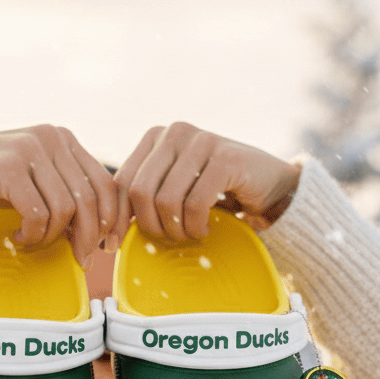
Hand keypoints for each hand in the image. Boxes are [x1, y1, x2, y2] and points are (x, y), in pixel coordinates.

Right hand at [0, 126, 116, 266]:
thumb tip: (96, 234)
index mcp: (63, 138)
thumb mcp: (33, 183)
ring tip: (30, 242)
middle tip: (79, 260)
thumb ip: (64, 195)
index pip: (105, 182)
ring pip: (64, 210)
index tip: (105, 247)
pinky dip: (30, 235)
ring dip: (49, 238)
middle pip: (89, 199)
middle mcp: (51, 137)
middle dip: (87, 238)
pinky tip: (15, 236)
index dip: (110, 220)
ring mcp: (30, 149)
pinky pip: (38, 215)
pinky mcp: (9, 167)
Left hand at [111, 121, 300, 245]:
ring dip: (176, 230)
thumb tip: (106, 232)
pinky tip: (206, 229)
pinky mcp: (225, 158)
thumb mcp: (173, 191)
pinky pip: (195, 204)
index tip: (113, 246)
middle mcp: (174, 132)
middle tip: (169, 241)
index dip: (115, 218)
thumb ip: (143, 199)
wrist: (273, 188)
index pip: (119, 182)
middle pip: (138, 193)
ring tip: (190, 235)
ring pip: (165, 201)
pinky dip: (197, 227)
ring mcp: (201, 141)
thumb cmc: (217, 194)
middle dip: (149, 227)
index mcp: (154, 138)